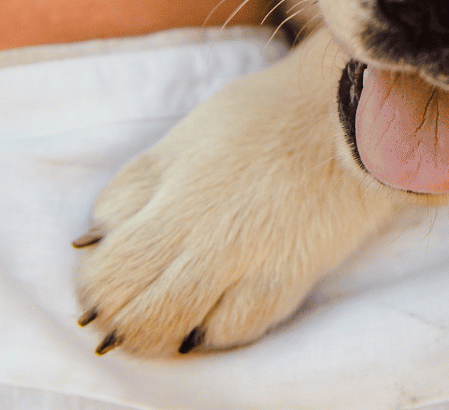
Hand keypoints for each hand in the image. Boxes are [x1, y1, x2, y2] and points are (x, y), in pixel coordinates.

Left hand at [74, 32, 402, 354]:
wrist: (353, 114)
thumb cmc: (266, 114)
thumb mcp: (185, 136)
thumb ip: (140, 185)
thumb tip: (97, 237)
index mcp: (169, 188)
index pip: (105, 260)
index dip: (95, 278)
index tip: (103, 277)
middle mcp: (199, 231)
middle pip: (128, 301)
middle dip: (115, 313)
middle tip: (120, 311)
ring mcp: (244, 261)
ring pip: (171, 326)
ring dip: (153, 333)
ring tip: (157, 325)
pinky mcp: (286, 280)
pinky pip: (233, 330)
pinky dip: (211, 333)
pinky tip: (207, 323)